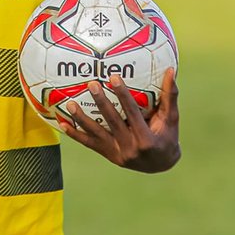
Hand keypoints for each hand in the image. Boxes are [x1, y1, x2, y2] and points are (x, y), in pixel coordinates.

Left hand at [58, 68, 180, 173]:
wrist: (161, 165)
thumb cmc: (168, 136)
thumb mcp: (172, 119)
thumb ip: (170, 96)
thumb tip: (172, 70)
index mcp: (146, 138)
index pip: (132, 112)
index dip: (123, 95)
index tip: (114, 77)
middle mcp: (130, 148)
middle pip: (112, 122)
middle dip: (101, 102)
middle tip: (91, 84)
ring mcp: (117, 153)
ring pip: (96, 134)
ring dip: (81, 119)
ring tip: (69, 104)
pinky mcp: (108, 155)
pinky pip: (89, 144)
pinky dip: (75, 135)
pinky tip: (62, 124)